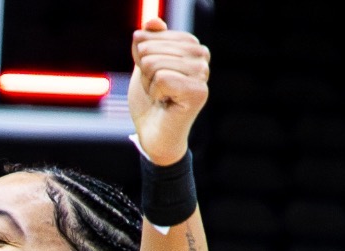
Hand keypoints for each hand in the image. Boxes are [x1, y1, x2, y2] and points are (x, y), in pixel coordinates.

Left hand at [128, 18, 208, 165]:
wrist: (152, 135)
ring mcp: (203, 74)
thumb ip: (147, 43)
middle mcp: (202, 57)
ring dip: (148, 84)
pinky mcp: (199, 91)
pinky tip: (165, 103)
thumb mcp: (143, 67)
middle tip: (156, 90)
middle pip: (151, 50)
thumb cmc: (150, 102)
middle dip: (143, 74)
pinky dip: (154, 94)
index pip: (154, 35)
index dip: (141, 58)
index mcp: (191, 47)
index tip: (153, 77)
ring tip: (161, 96)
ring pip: (154, 64)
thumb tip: (152, 22)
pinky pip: (161, 78)